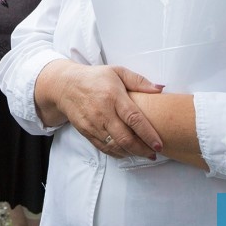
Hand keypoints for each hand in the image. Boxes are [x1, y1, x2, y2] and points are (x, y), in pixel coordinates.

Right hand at [36, 61, 163, 159]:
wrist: (66, 85)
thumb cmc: (95, 78)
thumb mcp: (118, 72)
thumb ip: (139, 81)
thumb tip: (160, 89)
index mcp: (113, 96)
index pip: (134, 118)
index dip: (148, 134)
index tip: (159, 144)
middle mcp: (103, 112)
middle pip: (124, 138)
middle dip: (142, 150)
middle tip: (154, 153)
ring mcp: (93, 124)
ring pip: (114, 146)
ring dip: (131, 153)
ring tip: (143, 153)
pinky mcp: (86, 132)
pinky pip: (103, 148)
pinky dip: (117, 153)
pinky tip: (127, 152)